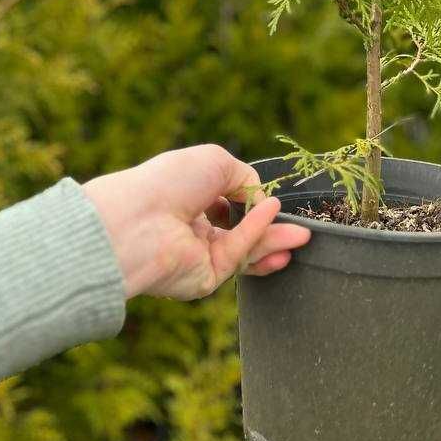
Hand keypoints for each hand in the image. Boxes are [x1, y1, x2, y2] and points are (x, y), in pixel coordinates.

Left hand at [82, 145, 309, 300]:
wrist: (137, 221)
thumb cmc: (168, 182)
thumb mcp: (215, 161)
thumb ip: (246, 178)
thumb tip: (262, 199)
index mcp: (186, 200)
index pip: (226, 205)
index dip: (251, 203)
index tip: (272, 201)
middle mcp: (192, 229)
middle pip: (240, 233)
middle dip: (271, 231)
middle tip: (302, 229)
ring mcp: (198, 255)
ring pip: (245, 250)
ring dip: (274, 242)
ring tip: (303, 236)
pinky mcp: (202, 278)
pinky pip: (236, 256)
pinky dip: (255, 237)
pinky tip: (274, 220)